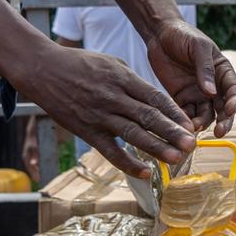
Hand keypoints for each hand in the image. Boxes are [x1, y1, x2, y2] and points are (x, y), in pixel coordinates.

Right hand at [13, 45, 195, 177]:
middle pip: (149, 118)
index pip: (155, 98)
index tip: (191, 124)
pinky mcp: (87, 130)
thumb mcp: (111, 62)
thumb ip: (133, 81)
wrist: (43, 69)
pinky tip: (145, 172)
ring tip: (175, 159)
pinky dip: (128, 163)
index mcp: (123, 78)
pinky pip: (110, 150)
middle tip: (192, 145)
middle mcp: (114, 98)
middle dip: (172, 132)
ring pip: (133, 135)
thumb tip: (154, 98)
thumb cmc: (79, 64)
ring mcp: (100, 116)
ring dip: (156, 148)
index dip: (175, 113)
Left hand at [146, 19, 235, 136]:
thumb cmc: (183, 35)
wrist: (159, 35)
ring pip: (206, 114)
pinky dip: (186, 121)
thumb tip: (211, 92)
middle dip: (223, 120)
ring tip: (195, 128)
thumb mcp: (197, 47)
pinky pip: (187, 113)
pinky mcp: (182, 98)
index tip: (230, 111)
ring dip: (203, 123)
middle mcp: (213, 85)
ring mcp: (198, 94)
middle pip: (222, 107)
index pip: (233, 89)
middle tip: (220, 132)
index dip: (234, 101)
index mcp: (223, 71)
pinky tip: (183, 126)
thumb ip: (204, 68)